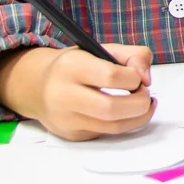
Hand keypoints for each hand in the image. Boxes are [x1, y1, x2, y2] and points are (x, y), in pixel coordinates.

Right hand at [0, 43, 154, 141]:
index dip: (134, 78)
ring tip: (142, 104)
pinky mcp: (72, 135)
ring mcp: (66, 119)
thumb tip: (146, 79)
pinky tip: (128, 113)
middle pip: (111, 108)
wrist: (37, 87)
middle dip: (140, 103)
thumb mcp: (101, 49)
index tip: (138, 77)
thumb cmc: (75, 66)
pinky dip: (125, 124)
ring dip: (138, 117)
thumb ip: (133, 55)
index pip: (111, 76)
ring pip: (112, 126)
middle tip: (146, 95)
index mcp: (71, 67)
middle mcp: (64, 95)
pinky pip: (107, 134)